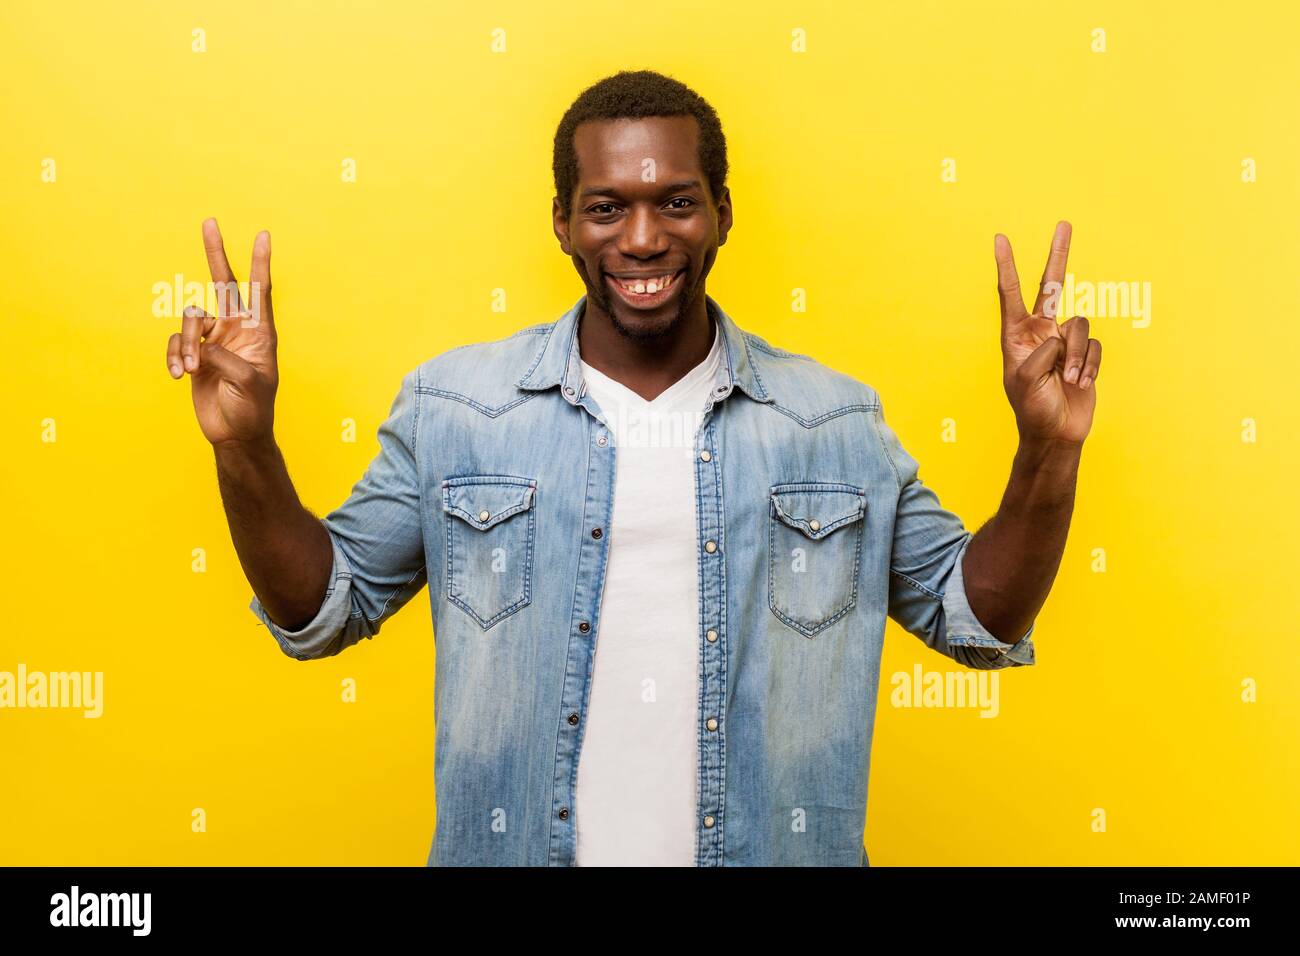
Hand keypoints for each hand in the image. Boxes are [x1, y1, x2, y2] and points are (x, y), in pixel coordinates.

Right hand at [166, 219, 278, 445]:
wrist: (235, 434)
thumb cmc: (252, 409)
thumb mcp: (248, 383)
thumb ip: (226, 358)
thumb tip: (200, 344)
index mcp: (259, 332)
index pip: (259, 291)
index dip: (260, 264)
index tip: (263, 236)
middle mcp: (236, 330)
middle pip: (223, 284)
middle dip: (216, 254)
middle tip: (211, 222)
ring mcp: (213, 340)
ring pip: (190, 318)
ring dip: (185, 342)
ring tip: (190, 369)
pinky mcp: (192, 354)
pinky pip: (175, 342)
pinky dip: (173, 356)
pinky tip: (177, 374)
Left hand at [994, 221, 1101, 445]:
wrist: (1057, 432)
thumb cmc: (1032, 408)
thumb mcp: (1026, 379)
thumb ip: (1042, 352)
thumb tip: (1060, 337)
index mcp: (1016, 335)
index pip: (1010, 293)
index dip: (1007, 266)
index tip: (1000, 239)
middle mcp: (1040, 331)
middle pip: (1052, 286)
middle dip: (1058, 255)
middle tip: (1064, 223)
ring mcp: (1064, 340)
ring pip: (1080, 324)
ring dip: (1077, 355)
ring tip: (1068, 379)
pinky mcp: (1084, 352)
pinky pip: (1094, 345)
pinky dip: (1089, 365)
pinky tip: (1080, 383)